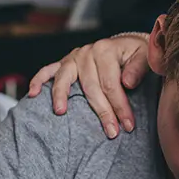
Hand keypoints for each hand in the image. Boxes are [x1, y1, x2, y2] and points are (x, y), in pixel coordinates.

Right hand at [28, 33, 150, 138]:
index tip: (128, 125)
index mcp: (106, 50)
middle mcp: (87, 52)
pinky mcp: (65, 63)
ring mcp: (74, 57)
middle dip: (102, 112)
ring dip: (62, 96)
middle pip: (91, 87)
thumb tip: (127, 82)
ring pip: (65, 79)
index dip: (120, 107)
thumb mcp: (145, 57)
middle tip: (112, 132)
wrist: (128, 45)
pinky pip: (48, 71)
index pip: (111, 84)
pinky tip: (33, 94)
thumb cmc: (138, 54)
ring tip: (61, 113)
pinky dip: (39, 81)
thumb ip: (138, 69)